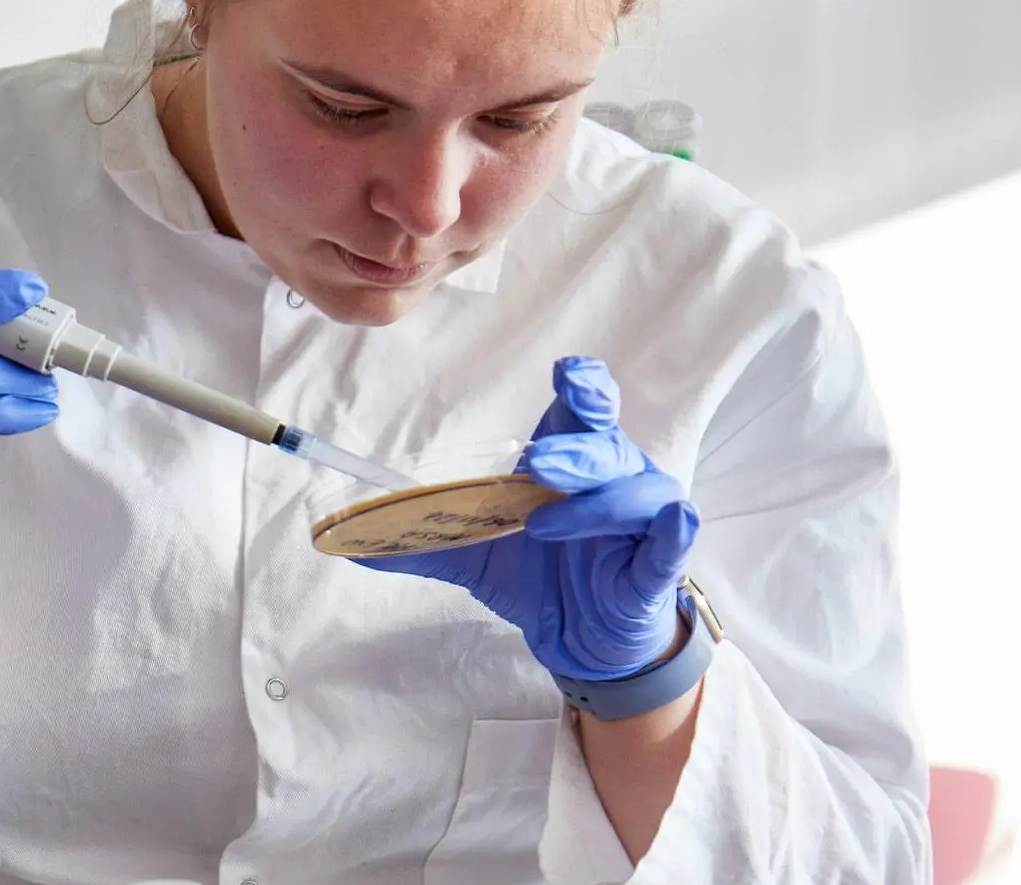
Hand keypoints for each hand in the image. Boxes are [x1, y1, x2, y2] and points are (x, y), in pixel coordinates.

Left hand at [357, 357, 698, 680]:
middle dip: (574, 450)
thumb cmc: (544, 576)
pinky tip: (673, 523)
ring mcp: (640, 521)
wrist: (582, 643)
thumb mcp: (475, 556)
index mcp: (572, 461)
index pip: (587, 406)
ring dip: (594, 503)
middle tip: (536, 464)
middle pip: (604, 444)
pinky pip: (672, 541)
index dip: (583, 385)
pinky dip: (672, 533)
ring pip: (636, 491)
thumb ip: (419, 540)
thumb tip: (347, 538)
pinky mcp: (658, 567)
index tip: (565, 376)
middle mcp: (612, 478)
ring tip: (545, 525)